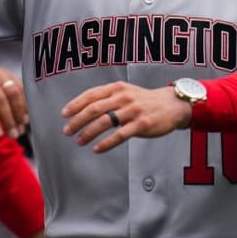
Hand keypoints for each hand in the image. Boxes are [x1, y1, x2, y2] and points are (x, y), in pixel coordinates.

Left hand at [61, 81, 191, 152]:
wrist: (172, 105)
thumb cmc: (144, 100)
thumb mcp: (126, 92)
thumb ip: (107, 98)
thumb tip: (83, 108)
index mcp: (117, 88)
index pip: (91, 94)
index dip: (75, 104)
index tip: (64, 114)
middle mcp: (123, 97)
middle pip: (94, 109)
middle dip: (77, 121)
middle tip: (66, 131)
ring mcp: (133, 111)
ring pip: (104, 122)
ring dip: (88, 133)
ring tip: (79, 141)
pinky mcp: (141, 124)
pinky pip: (120, 135)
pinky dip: (106, 143)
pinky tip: (97, 149)